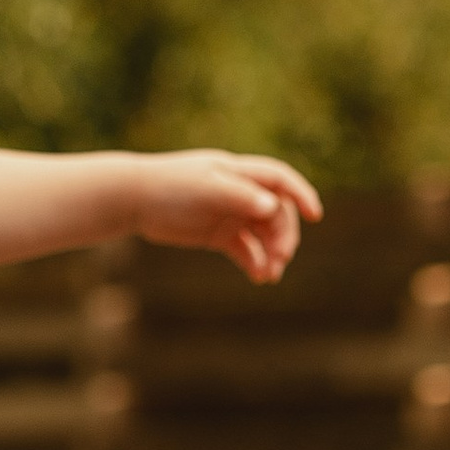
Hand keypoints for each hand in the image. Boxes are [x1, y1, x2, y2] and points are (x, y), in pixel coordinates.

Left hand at [133, 151, 321, 284]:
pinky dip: (254, 262)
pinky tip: (259, 277)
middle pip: (276, 214)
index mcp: (239, 173)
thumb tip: (273, 207)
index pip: (281, 180)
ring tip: (270, 274)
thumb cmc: (170, 186)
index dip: (301, 195)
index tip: (315, 216)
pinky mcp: (217, 234)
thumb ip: (240, 196)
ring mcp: (229, 214)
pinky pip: (244, 249)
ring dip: (272, 253)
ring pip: (262, 235)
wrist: (134, 198)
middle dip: (283, 235)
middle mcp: (239, 193)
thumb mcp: (206, 188)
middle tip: (280, 258)